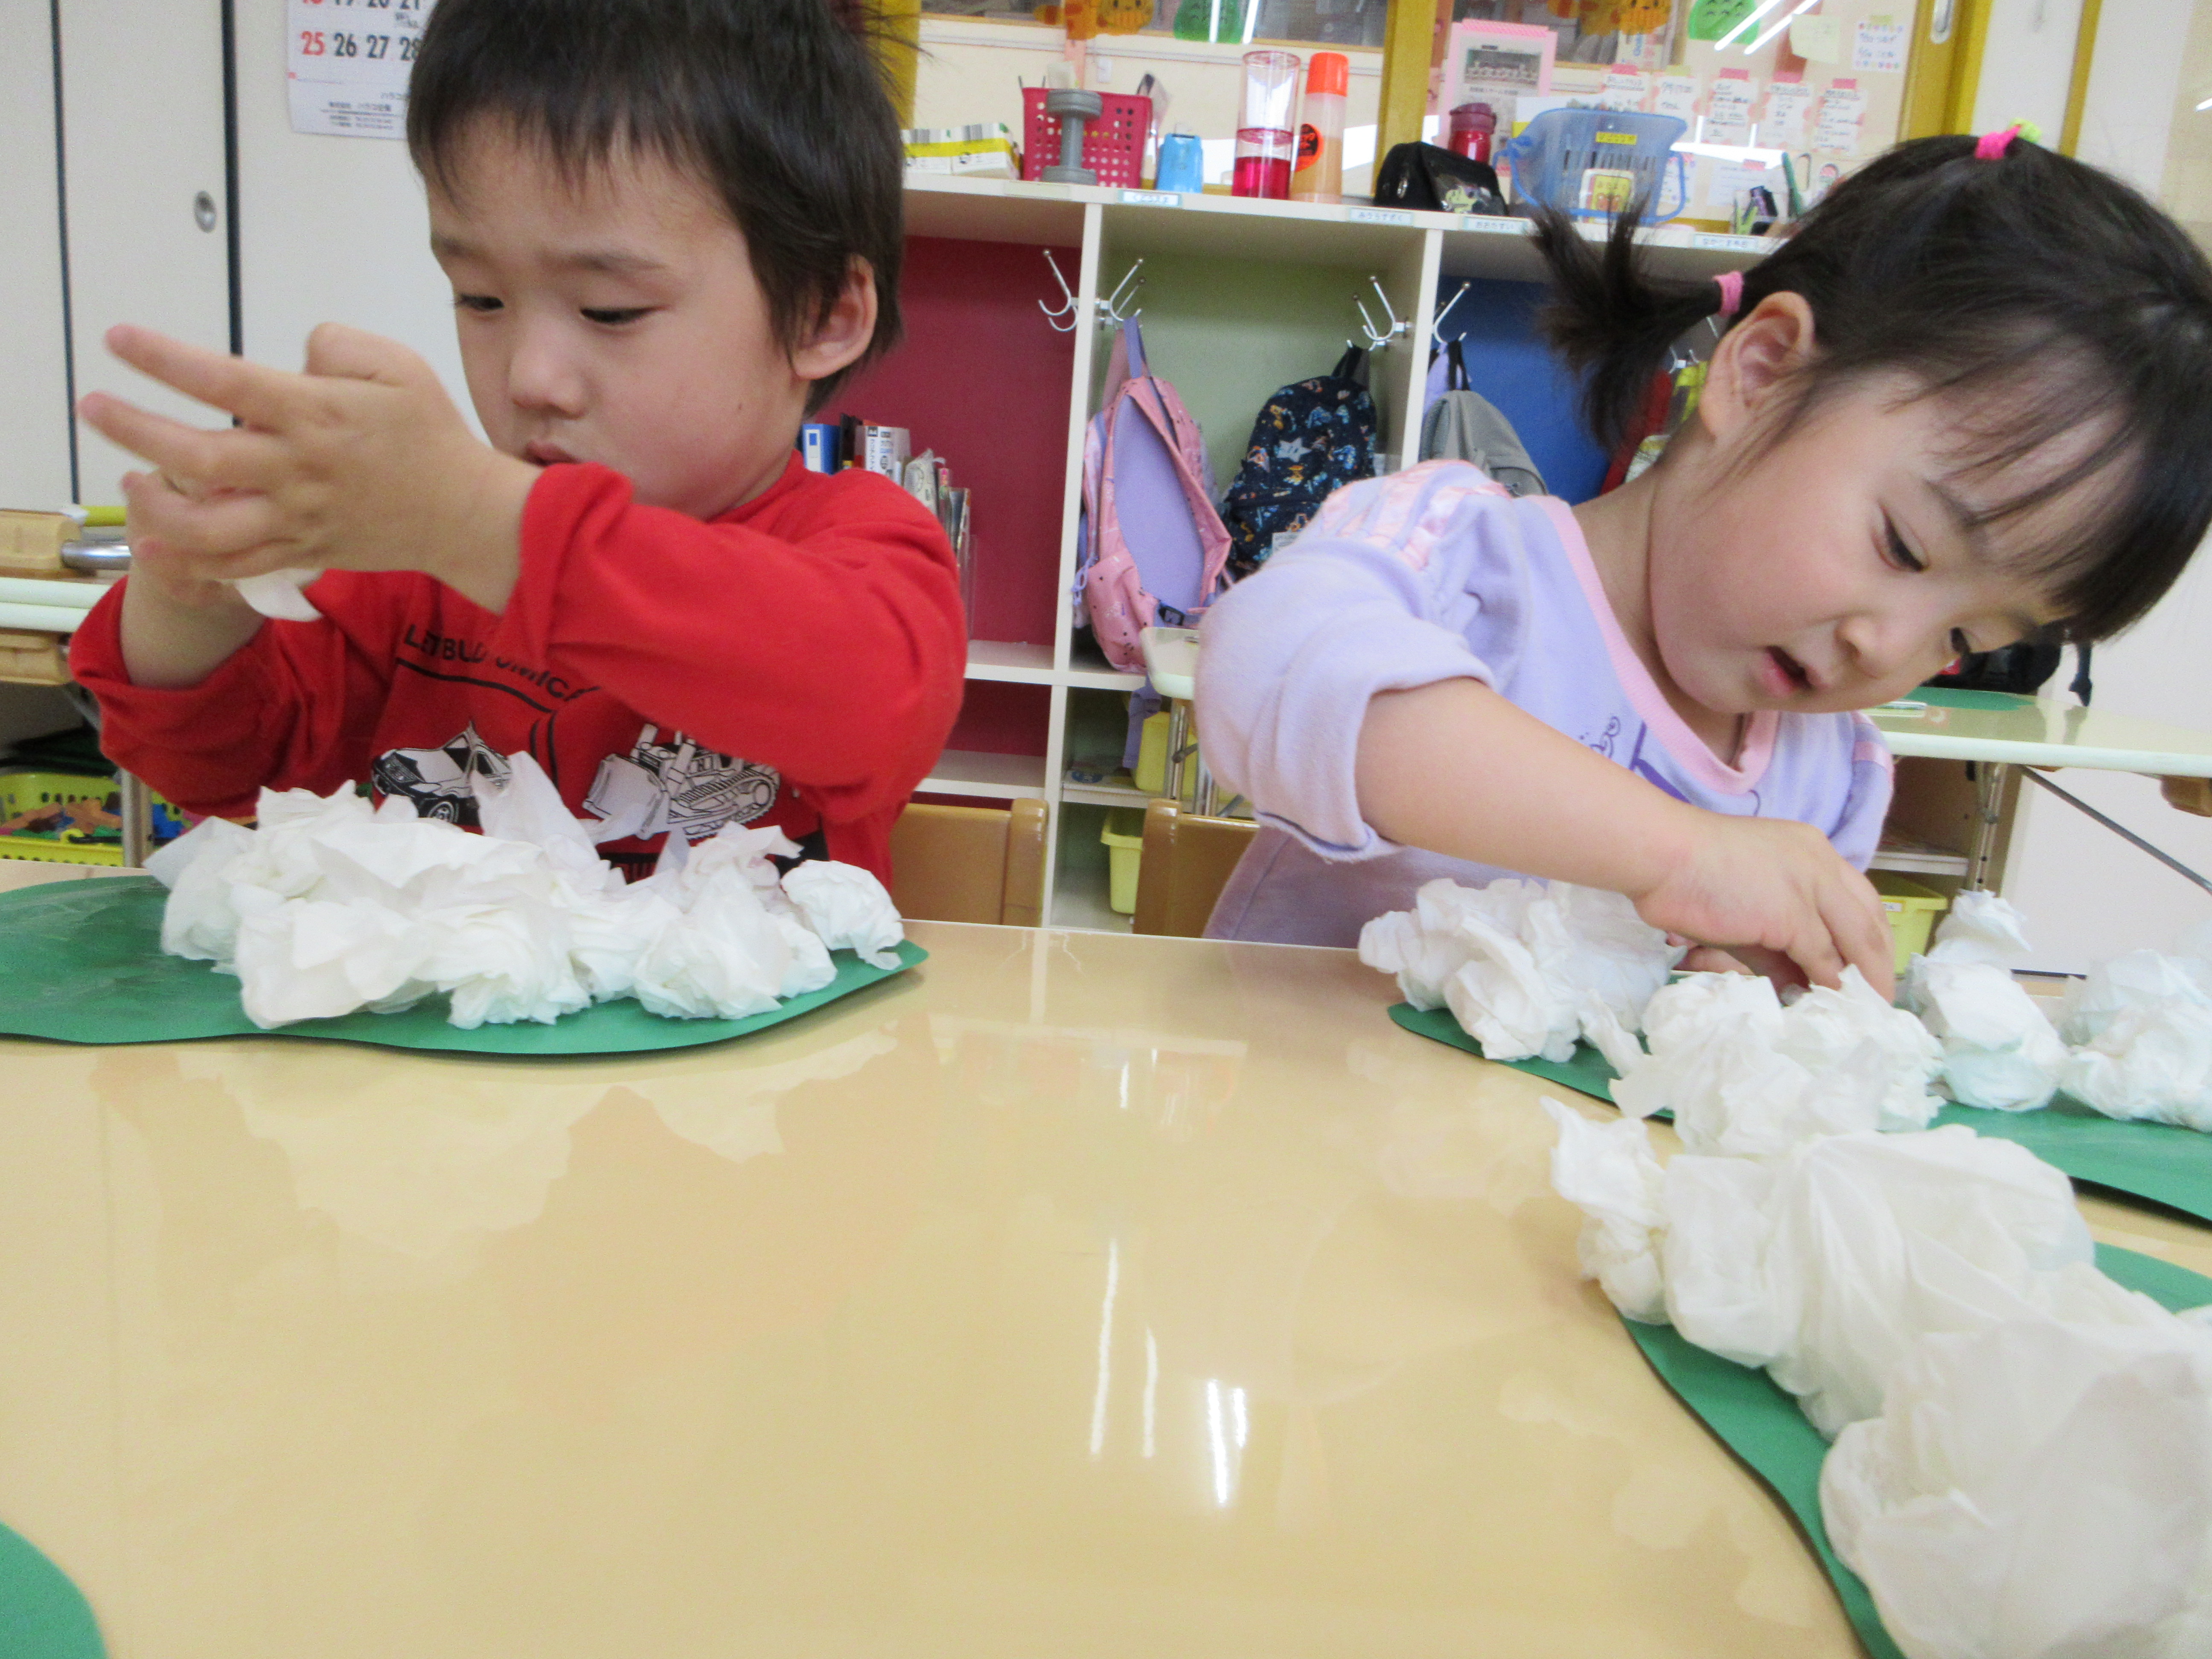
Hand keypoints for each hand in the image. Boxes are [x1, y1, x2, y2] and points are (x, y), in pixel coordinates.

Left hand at [77, 324, 536, 611]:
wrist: (468, 515)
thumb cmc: (432, 434)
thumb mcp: (398, 363)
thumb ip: (335, 344)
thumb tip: (288, 359)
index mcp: (315, 414)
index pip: (222, 380)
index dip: (161, 357)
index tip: (119, 339)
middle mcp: (297, 469)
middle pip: (194, 455)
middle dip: (132, 429)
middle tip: (93, 407)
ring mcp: (297, 518)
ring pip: (205, 526)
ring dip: (153, 505)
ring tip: (129, 481)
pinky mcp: (302, 551)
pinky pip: (232, 568)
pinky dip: (185, 562)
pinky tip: (153, 542)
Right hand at [1632, 814, 1895, 997]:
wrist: (1662, 854)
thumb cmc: (1692, 871)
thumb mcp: (1748, 902)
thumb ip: (1776, 938)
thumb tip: (1797, 985)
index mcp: (1811, 850)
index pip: (1859, 897)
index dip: (1869, 937)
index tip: (1869, 969)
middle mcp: (1821, 862)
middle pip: (1870, 919)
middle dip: (1880, 963)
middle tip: (1878, 1000)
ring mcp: (1811, 885)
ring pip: (1857, 939)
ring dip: (1865, 980)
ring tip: (1864, 1013)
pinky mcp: (1793, 913)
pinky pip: (1824, 958)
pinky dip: (1831, 985)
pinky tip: (1831, 1007)